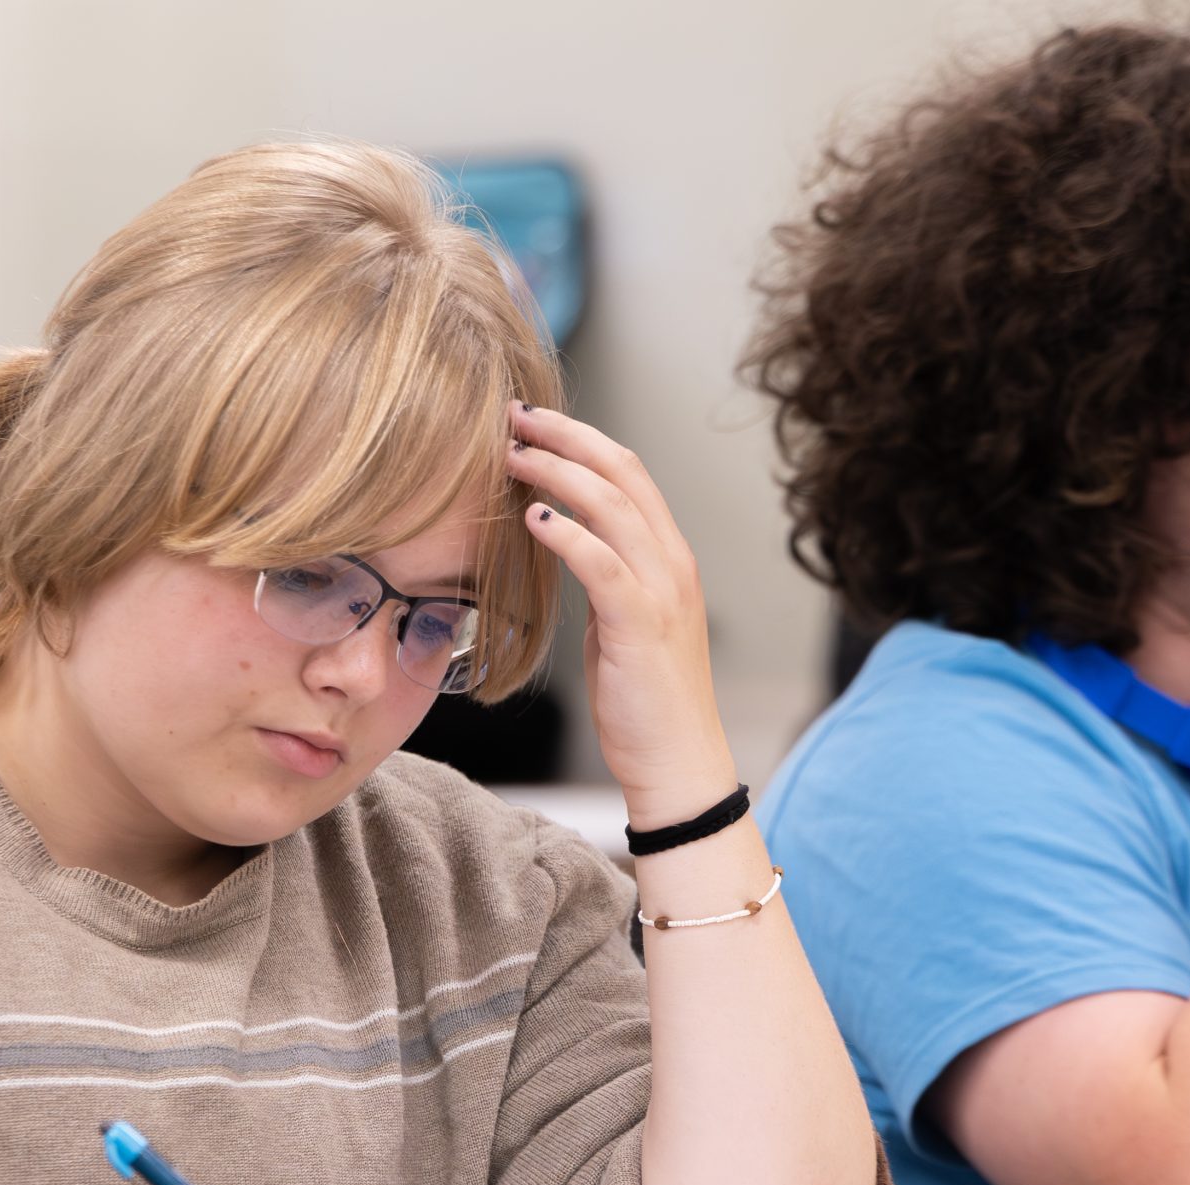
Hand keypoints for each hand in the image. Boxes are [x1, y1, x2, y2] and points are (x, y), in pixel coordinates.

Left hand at [505, 403, 737, 823]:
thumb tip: (561, 538)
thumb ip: (603, 576)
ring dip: (557, 473)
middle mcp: (672, 563)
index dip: (580, 438)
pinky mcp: (643, 624)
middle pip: (622, 471)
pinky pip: (603, 563)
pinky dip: (567, 532)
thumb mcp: (621, 623)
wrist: (677, 763)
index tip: (530, 422)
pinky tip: (532, 517)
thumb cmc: (644, 701)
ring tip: (512, 457)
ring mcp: (663, 591)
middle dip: (566, 435)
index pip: (628, 473)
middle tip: (514, 416)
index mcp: (668, 557)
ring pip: (612, 505)